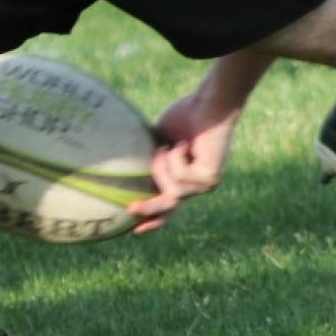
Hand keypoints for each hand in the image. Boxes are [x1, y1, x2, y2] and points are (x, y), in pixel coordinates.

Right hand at [125, 93, 241, 233]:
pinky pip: (179, 177)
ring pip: (170, 188)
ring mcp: (205, 185)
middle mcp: (198, 186)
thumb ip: (150, 157)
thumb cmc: (186, 115)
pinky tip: (185, 144)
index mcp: (186, 178)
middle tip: (130, 209)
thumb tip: (126, 166)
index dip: (152, 217)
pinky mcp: (209, 180)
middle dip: (149, 209)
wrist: (209, 106)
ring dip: (162, 165)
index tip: (136, 229)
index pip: (169, 205)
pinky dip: (175, 158)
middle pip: (169, 207)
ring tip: (170, 145)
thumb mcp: (159, 140)